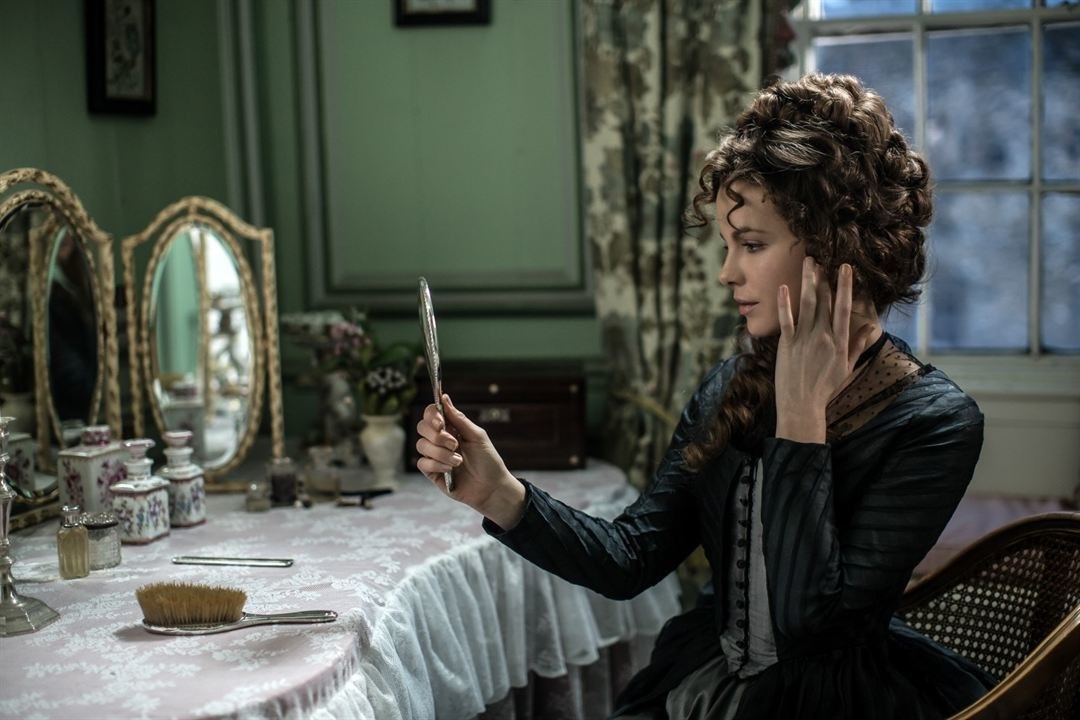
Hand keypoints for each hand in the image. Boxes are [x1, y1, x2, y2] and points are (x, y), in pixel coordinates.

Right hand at [415, 394, 524, 527]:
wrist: (492, 487)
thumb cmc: (488, 460)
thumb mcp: (477, 436)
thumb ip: (459, 418)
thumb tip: (444, 397)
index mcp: (451, 428)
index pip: (431, 414)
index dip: (431, 415)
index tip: (441, 423)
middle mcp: (439, 440)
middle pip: (421, 427)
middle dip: (438, 436)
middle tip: (455, 444)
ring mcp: (434, 456)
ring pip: (421, 445)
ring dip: (441, 453)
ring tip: (458, 461)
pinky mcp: (432, 472)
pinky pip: (422, 463)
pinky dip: (436, 465)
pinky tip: (450, 470)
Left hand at [774, 258, 877, 442]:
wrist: (802, 405)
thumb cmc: (825, 388)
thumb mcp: (847, 367)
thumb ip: (858, 345)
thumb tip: (870, 327)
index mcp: (840, 341)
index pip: (844, 307)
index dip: (845, 286)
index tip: (845, 268)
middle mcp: (823, 336)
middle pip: (824, 301)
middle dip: (824, 278)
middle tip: (823, 257)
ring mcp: (804, 339)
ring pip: (807, 304)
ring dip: (807, 282)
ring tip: (808, 263)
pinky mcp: (786, 344)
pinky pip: (786, 320)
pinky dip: (785, 303)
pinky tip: (784, 287)